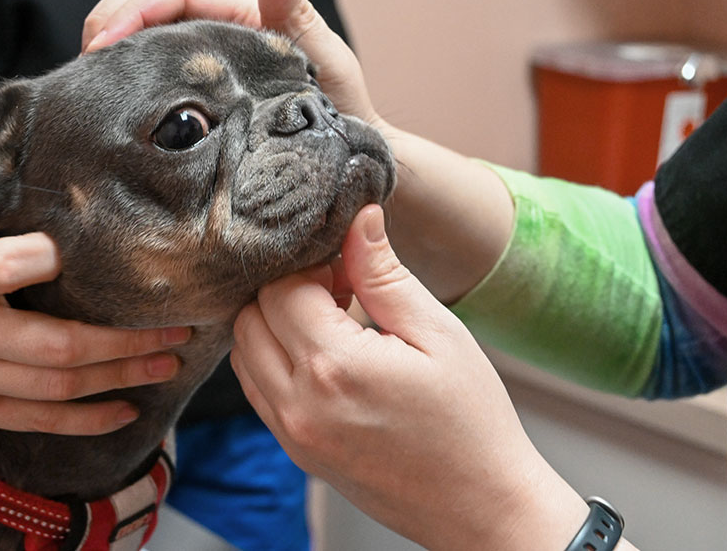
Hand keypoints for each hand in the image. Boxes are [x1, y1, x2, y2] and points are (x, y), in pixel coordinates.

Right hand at [0, 208, 189, 434]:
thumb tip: (23, 157)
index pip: (3, 266)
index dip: (48, 259)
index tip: (101, 247)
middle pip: (58, 344)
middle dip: (128, 341)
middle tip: (180, 329)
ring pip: (58, 386)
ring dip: (121, 377)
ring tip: (169, 364)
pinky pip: (37, 420)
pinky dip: (85, 419)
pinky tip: (127, 409)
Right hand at [81, 0, 381, 126]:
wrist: (341, 158)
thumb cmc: (338, 103)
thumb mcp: (321, 54)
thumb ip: (294, 8)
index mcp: (238, 13)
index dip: (133, 10)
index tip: (103, 43)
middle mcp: (215, 31)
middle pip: (147, 5)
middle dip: (109, 22)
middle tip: (86, 63)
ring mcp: (202, 61)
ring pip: (143, 39)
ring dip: (110, 50)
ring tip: (88, 81)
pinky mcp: (196, 94)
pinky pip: (152, 75)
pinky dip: (125, 79)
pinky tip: (110, 100)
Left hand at [230, 205, 587, 549]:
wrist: (482, 506)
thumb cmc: (471, 421)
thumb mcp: (438, 334)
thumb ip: (384, 274)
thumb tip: (358, 219)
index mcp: (334, 367)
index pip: (281, 288)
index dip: (311, 267)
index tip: (346, 269)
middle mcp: (298, 404)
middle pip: (250, 317)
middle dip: (286, 292)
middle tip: (339, 292)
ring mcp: (292, 433)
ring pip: (244, 354)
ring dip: (275, 325)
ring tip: (332, 324)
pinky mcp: (295, 451)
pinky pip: (257, 390)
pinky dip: (275, 361)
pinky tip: (324, 357)